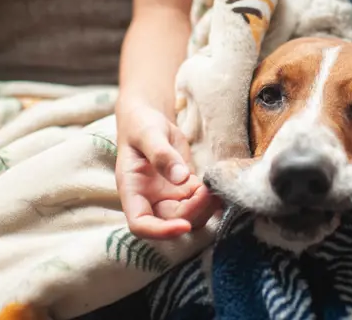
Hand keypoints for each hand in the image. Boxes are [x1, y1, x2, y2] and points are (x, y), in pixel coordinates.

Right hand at [115, 98, 219, 238]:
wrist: (150, 120)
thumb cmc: (141, 126)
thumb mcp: (148, 134)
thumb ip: (162, 155)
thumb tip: (181, 177)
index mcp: (132, 190)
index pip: (140, 224)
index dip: (160, 232)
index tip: (184, 225)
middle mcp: (149, 199)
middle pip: (170, 221)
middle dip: (193, 212)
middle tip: (209, 191)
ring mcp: (168, 197)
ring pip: (189, 216)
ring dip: (205, 207)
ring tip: (215, 186)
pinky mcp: (185, 190)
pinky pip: (199, 204)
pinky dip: (211, 199)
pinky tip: (219, 186)